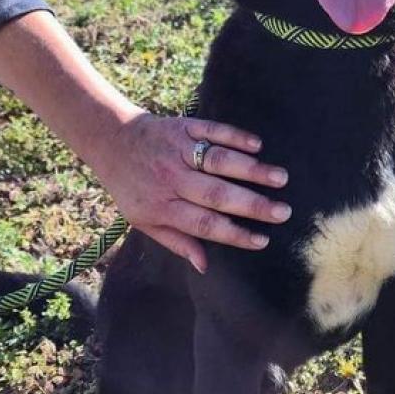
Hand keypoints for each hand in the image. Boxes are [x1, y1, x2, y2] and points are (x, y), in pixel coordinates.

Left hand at [0, 13, 290, 274]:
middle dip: (253, 205)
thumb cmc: (131, 187)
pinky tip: (258, 145)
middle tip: (284, 212)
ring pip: (220, 162)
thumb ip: (176, 242)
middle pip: (217, 195)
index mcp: (162, 207)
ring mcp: (178, 151)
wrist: (110, 140)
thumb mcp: (144, 221)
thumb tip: (205, 266)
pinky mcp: (183, 127)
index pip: (204, 224)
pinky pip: (213, 130)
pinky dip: (235, 136)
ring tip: (281, 178)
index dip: (234, 234)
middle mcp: (171, 180)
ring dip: (252, 170)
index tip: (263, 241)